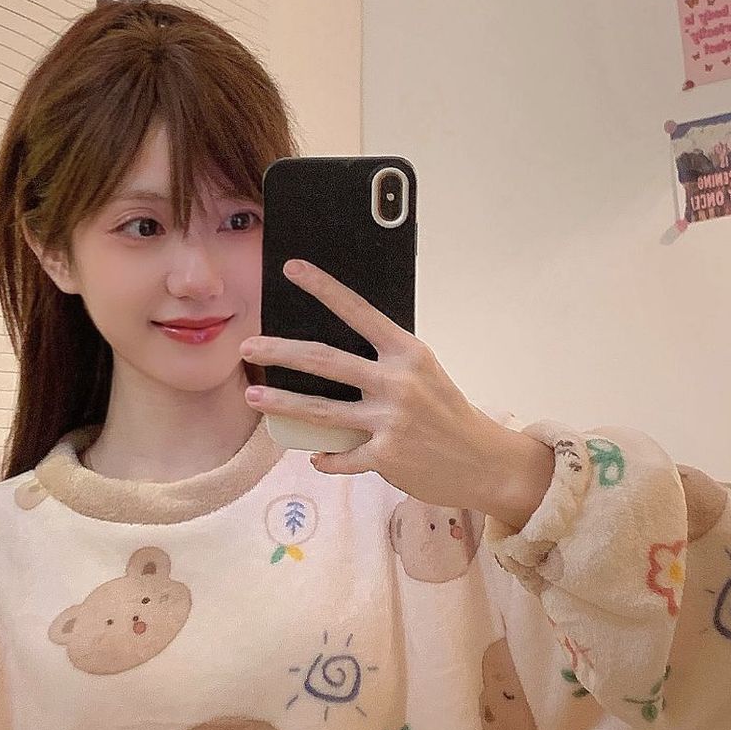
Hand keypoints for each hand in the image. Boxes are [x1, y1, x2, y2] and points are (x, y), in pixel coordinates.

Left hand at [238, 259, 554, 524]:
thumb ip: (384, 362)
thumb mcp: (424, 374)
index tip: (292, 269)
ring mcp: (391, 420)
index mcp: (408, 351)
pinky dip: (326, 459)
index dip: (323, 288)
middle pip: (325, 360)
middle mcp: (398, 381)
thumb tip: (331, 358)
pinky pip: (341, 457)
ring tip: (253, 397)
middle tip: (247, 346)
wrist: (483, 461)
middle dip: (279, 352)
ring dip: (282, 405)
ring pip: (322, 411)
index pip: (358, 311)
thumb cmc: (447, 413)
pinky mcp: (387, 456)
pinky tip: (317, 457)